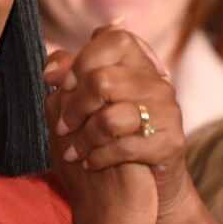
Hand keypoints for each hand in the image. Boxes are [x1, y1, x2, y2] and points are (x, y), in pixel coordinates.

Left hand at [44, 24, 186, 223]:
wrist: (143, 185)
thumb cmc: (108, 134)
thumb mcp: (87, 100)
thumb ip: (69, 75)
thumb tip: (50, 70)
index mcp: (139, 63)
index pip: (114, 38)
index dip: (83, 59)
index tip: (64, 84)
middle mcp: (157, 82)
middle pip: (102, 81)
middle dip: (74, 107)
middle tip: (62, 126)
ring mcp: (168, 111)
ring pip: (110, 118)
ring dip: (83, 138)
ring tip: (72, 150)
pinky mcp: (172, 142)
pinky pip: (124, 147)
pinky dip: (98, 157)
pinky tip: (90, 162)